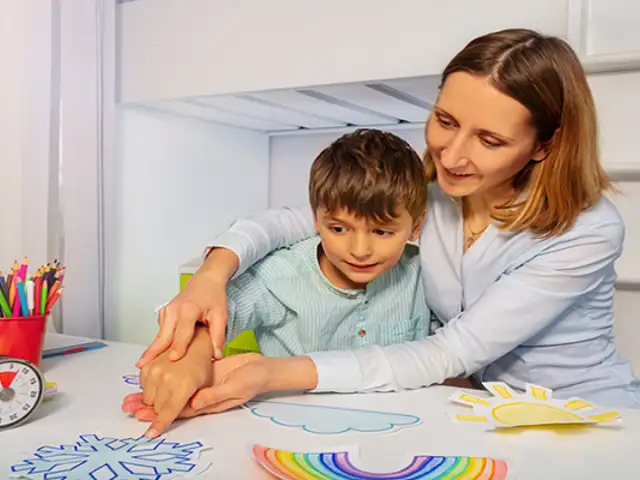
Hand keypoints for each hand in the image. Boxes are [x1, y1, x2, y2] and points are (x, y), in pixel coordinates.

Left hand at [123, 353, 265, 433]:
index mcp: (207, 403)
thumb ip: (214, 395)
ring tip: (129, 398)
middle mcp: (199, 396)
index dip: (162, 419)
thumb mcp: (235, 387)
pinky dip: (162, 378)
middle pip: (169, 404)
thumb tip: (194, 402)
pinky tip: (149, 375)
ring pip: (170, 392)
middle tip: (127, 408)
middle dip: (147, 407)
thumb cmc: (253, 379)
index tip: (146, 427)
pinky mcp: (200, 373)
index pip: (179, 412)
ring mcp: (198, 384)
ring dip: (150, 395)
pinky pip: (179, 377)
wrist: (262, 368)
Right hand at [132, 330, 213, 437]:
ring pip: (148, 399)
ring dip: (155, 399)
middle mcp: (166, 378)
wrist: (194, 341)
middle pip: (156, 408)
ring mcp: (154, 371)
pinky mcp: (147, 366)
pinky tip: (162, 380)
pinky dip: (150, 388)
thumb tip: (180, 413)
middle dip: (162, 410)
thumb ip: (191, 403)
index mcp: (183, 386)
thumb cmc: (201, 363)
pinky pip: (143, 387)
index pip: (167, 412)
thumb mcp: (202, 386)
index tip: (150, 434)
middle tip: (172, 399)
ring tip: (169, 388)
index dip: (158, 425)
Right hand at [136, 248, 238, 366]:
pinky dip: (159, 343)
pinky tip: (158, 356)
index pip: (182, 332)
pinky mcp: (164, 314)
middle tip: (141, 365)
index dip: (179, 347)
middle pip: (163, 335)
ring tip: (144, 366)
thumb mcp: (221, 315)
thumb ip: (218, 336)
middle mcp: (174, 310)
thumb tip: (216, 355)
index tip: (173, 359)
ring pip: (160, 335)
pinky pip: (161, 332)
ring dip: (153, 350)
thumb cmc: (213, 296)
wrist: (206, 281)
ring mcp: (166, 312)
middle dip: (152, 351)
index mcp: (188, 310)